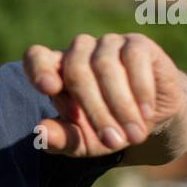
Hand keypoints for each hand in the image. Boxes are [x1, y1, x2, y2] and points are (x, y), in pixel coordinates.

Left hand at [22, 33, 186, 156]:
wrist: (150, 122)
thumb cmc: (107, 130)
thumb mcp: (82, 142)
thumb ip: (60, 139)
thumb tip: (42, 133)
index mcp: (56, 71)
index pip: (36, 57)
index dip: (39, 69)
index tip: (48, 89)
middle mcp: (78, 52)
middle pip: (76, 71)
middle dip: (95, 111)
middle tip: (112, 142)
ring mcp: (107, 44)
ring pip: (105, 66)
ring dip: (120, 106)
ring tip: (133, 136)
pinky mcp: (137, 44)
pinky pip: (134, 59)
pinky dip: (140, 89)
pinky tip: (146, 113)